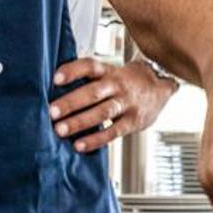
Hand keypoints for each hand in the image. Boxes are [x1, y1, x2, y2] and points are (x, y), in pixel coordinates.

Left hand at [50, 58, 177, 153]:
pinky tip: (79, 145)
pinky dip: (96, 140)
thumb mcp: (112, 73)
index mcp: (110, 71)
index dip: (73, 70)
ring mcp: (127, 104)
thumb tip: (54, 90)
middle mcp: (118, 86)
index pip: (90, 66)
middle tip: (51, 112)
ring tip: (60, 130)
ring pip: (102, 112)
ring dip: (80, 122)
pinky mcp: (134, 122)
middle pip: (93, 92)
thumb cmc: (127, 82)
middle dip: (71, 102)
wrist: (161, 88)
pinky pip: (113, 132)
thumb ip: (90, 80)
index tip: (55, 78)